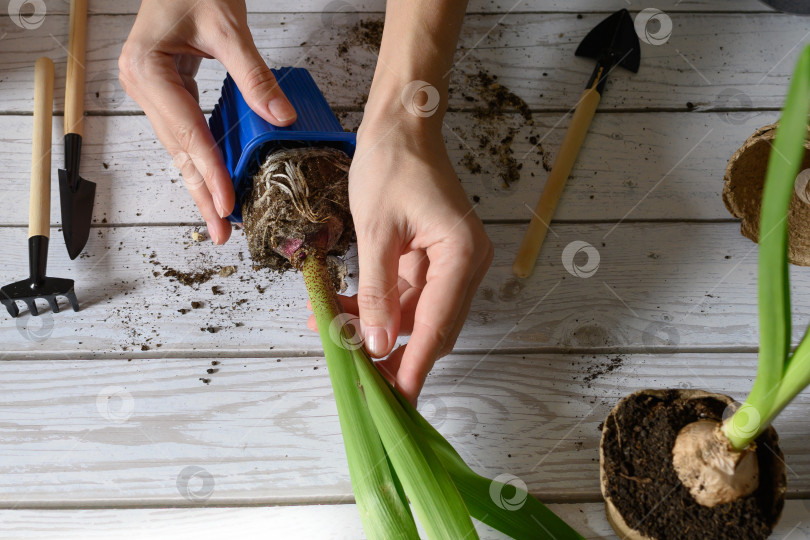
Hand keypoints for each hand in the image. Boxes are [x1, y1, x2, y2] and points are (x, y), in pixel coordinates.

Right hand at [118, 0, 296, 243]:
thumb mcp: (227, 27)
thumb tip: (282, 117)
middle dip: (202, 193)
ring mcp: (150, 90)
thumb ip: (253, 74)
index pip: (186, 132)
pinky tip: (215, 182)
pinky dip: (202, 159)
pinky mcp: (164, 90)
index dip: (209, 171)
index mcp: (147, 69)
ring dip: (200, 183)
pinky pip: (185, 133)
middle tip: (221, 231)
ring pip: (179, 147)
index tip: (227, 203)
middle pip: (178, 150)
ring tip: (220, 219)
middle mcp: (141, 84)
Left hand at [309, 118, 492, 403]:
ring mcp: (450, 264)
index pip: (437, 326)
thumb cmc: (392, 164)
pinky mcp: (432, 260)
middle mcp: (466, 265)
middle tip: (355, 378)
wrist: (401, 125)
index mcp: (463, 256)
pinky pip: (404, 295)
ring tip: (326, 331)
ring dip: (373, 327)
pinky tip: (335, 309)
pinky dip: (373, 305)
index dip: (413, 366)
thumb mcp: (376, 230)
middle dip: (390, 352)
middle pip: (430, 328)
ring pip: (413, 315)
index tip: (397, 402)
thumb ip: (375, 290)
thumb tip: (375, 342)